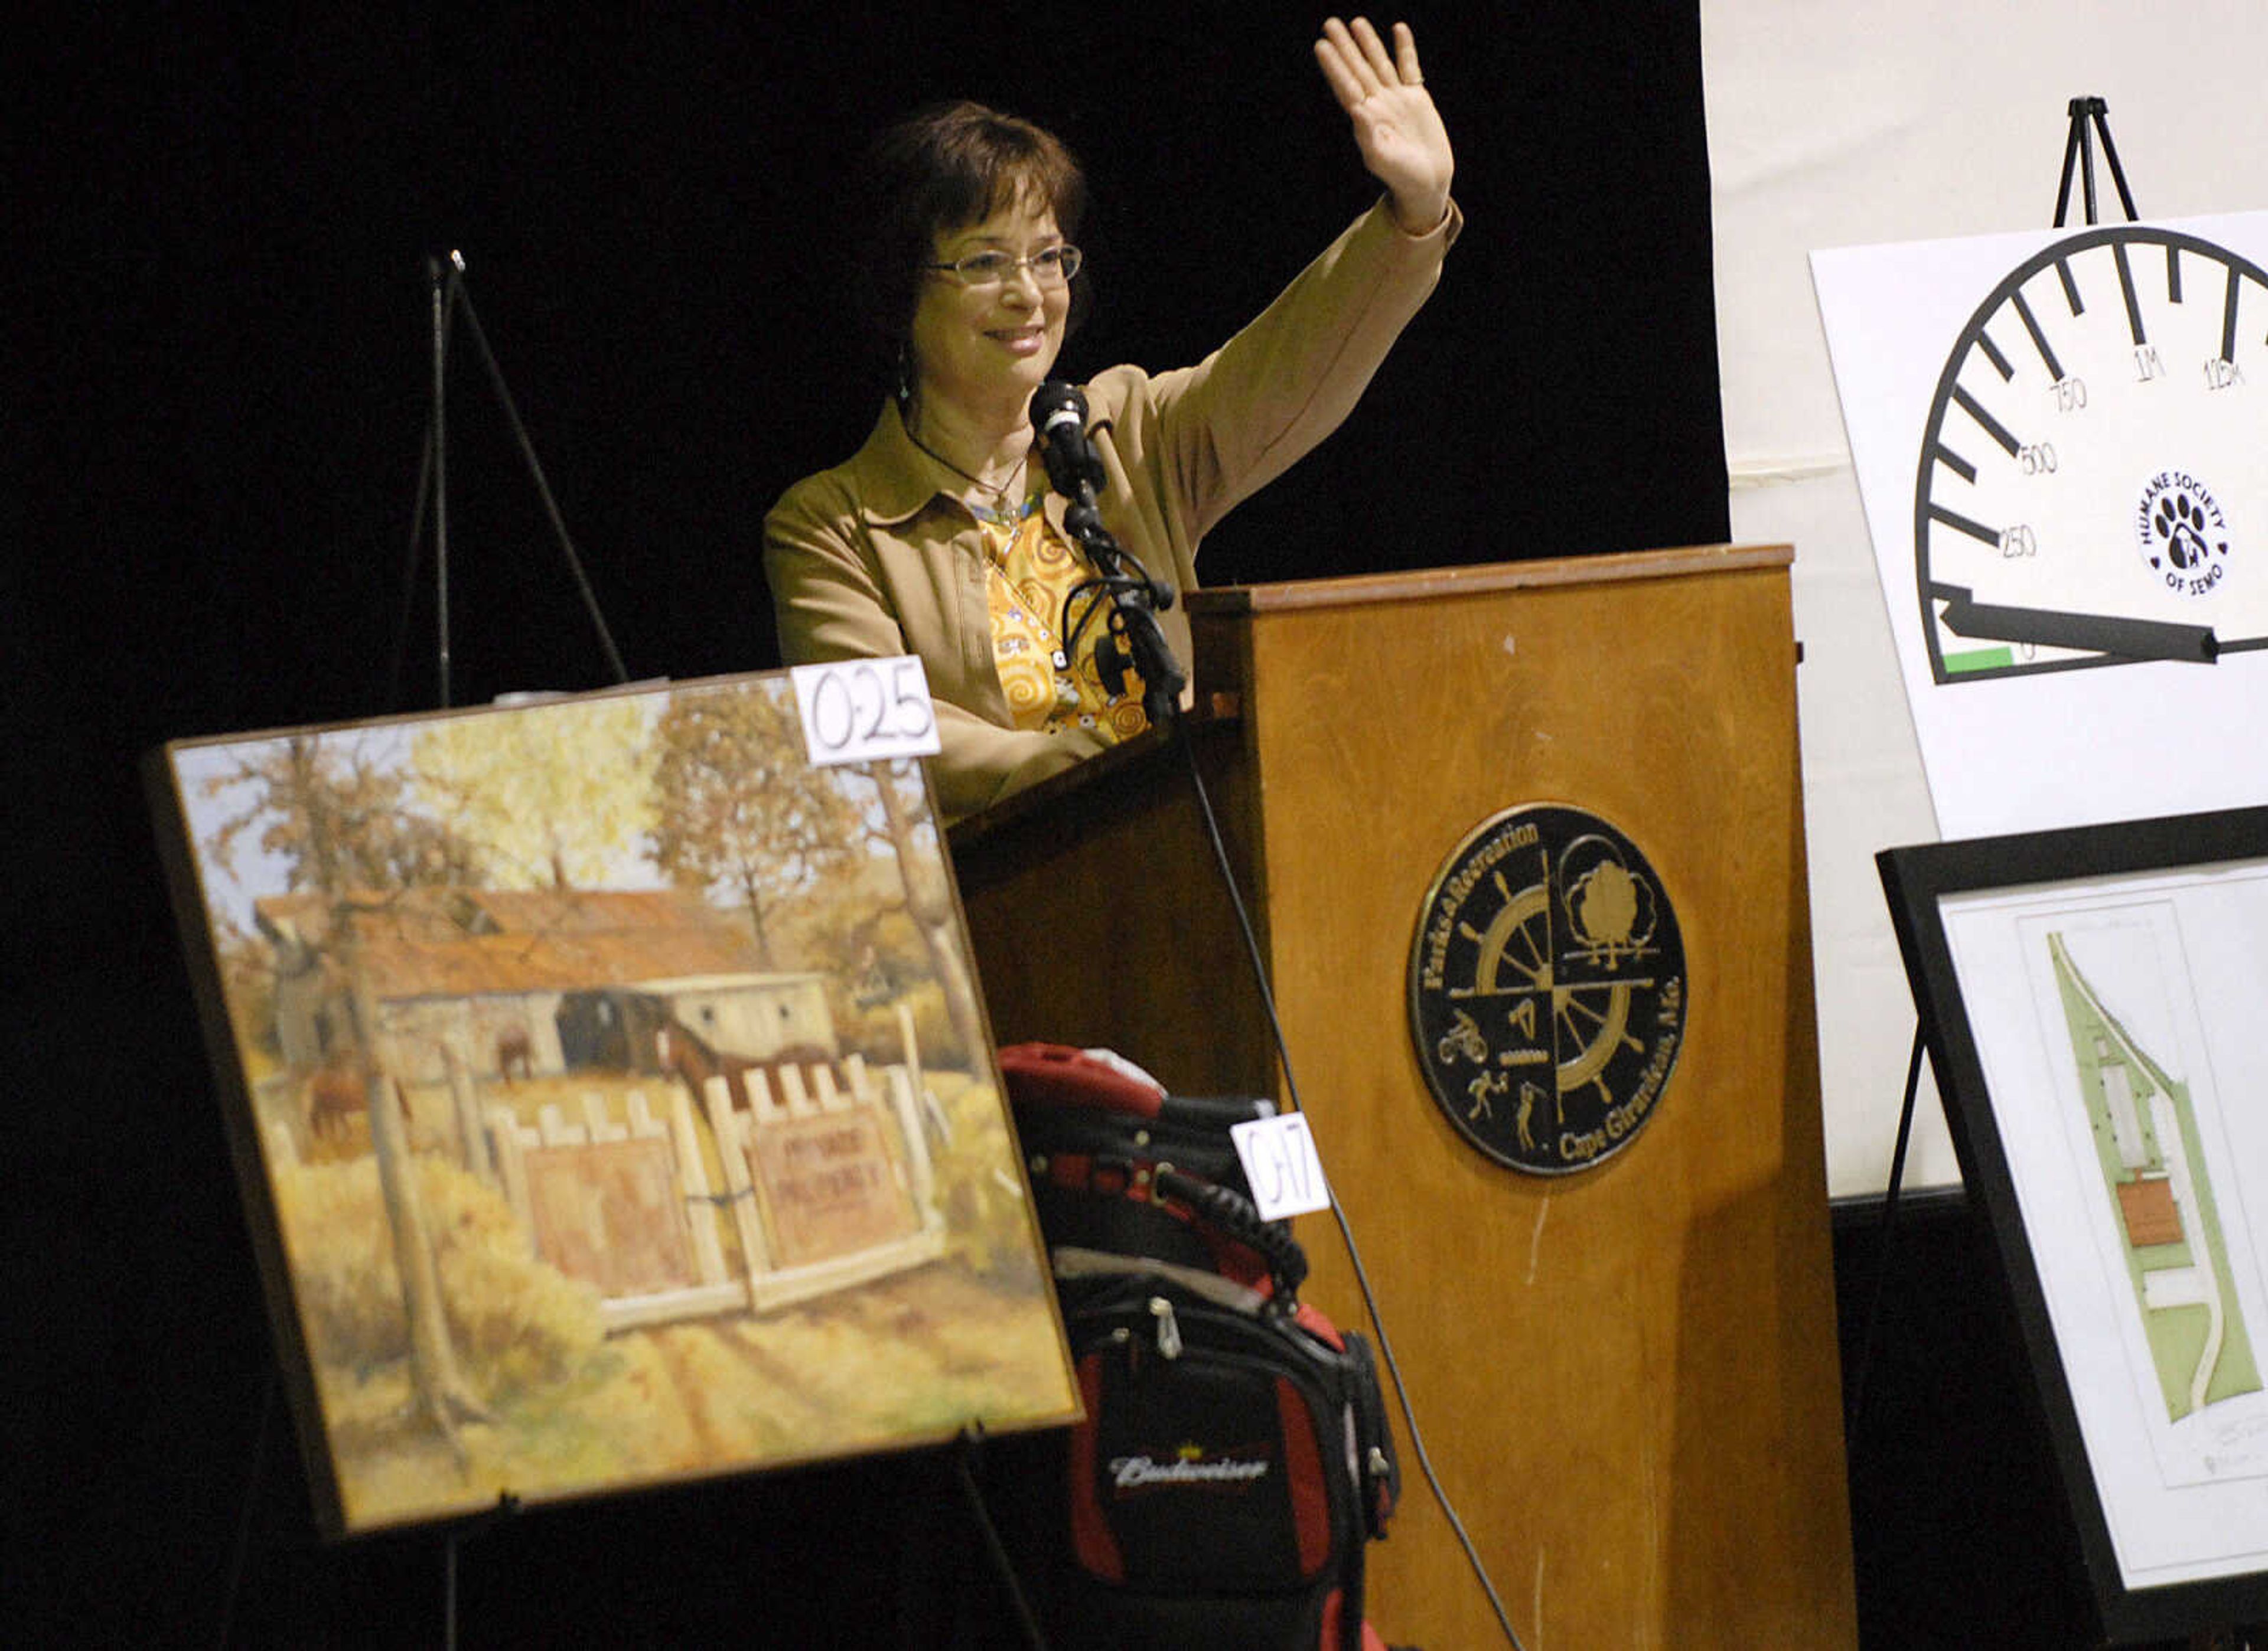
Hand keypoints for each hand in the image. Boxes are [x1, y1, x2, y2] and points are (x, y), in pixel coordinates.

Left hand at [1313, 17, 1452, 234]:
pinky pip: (1409, 67)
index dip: (1334, 66)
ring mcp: (1396, 99)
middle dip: (1345, 47)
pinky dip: (1404, 49)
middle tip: (1330, 23)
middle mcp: (1377, 104)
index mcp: (1365, 118)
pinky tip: (1398, 29)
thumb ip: (1368, 136)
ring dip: (1368, 43)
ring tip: (1356, 22)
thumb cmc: (1401, 176)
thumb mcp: (1382, 159)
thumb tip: (1356, 110)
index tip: (1322, 46)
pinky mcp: (1416, 98)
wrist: (1428, 182)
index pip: (1345, 86)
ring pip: (1379, 64)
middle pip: (1358, 69)